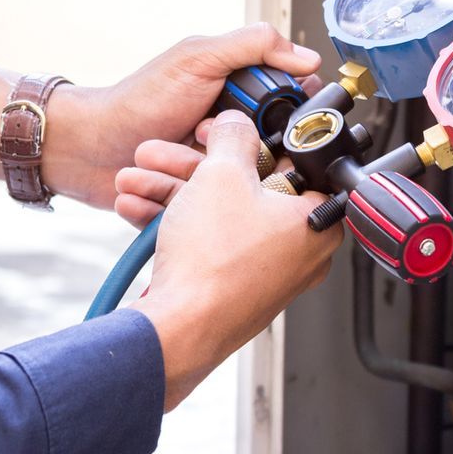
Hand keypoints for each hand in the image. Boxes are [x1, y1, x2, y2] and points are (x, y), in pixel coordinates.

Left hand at [0, 25, 320, 205]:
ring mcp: (213, 176)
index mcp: (240, 103)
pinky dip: (179, 207)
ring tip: (170, 163)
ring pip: (236, 195)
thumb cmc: (136, 101)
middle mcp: (232, 140)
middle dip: (240, 161)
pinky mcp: (194, 208)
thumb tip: (307, 57)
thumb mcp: (197, 59)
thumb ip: (252, 47)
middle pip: (270, 162)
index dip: (289, 126)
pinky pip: (204, 219)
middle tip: (206, 142)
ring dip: (198, 181)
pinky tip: (156, 190)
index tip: (274, 129)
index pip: (289, 118)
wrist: (84, 145)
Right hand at [125, 111, 341, 409]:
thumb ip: (234, 138)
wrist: (180, 328)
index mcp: (317, 222)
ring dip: (173, 192)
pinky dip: (176, 224)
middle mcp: (298, 251)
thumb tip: (237, 125)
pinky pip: (208, 243)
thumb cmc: (214, 264)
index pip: (296, 166)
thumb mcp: (222, 174)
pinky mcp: (233, 288)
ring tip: (135, 179)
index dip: (257, 141)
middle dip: (194, 167)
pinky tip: (136, 210)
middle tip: (165, 153)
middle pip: (248, 189)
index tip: (227, 132)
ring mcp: (264, 273)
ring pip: (220, 215)